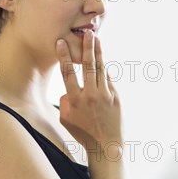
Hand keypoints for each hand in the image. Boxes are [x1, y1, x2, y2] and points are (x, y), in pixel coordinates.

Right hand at [56, 31, 122, 151]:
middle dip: (86, 47)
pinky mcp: (116, 97)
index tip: (61, 42)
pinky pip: (108, 80)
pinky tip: (101, 60)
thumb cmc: (83, 133)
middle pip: (88, 65)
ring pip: (101, 69)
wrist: (106, 146)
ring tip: (96, 39)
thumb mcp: (66, 119)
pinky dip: (104, 70)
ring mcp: (105, 95)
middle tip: (86, 32)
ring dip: (98, 52)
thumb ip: (65, 101)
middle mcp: (90, 95)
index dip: (64, 56)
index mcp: (75, 100)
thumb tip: (69, 89)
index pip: (68, 72)